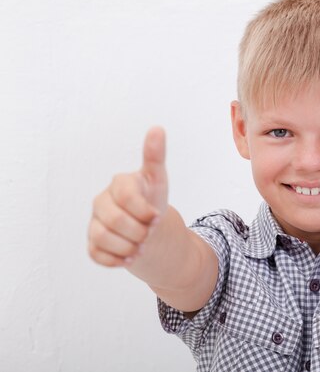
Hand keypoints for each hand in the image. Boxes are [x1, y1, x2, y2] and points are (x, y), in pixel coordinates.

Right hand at [88, 127, 167, 266]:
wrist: (148, 226)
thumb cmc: (151, 198)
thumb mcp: (158, 178)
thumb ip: (155, 156)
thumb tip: (157, 128)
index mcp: (119, 184)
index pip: (127, 197)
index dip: (144, 211)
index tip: (157, 218)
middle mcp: (102, 201)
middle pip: (114, 220)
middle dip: (138, 232)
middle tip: (149, 234)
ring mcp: (94, 222)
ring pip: (103, 238)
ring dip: (127, 248)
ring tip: (141, 248)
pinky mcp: (92, 242)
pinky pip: (95, 254)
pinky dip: (115, 260)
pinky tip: (129, 258)